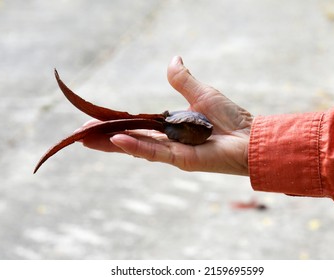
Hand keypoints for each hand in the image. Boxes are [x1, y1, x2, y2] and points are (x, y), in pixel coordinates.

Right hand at [81, 56, 252, 175]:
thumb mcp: (202, 93)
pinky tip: (116, 139)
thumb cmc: (230, 117)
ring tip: (87, 140)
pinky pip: (154, 151)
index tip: (96, 118)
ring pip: (137, 146)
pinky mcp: (181, 160)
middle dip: (106, 136)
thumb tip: (173, 59)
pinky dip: (135, 146)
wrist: (250, 136)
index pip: (138, 123)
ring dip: (112, 143)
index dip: (118, 121)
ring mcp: (173, 151)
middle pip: (132, 137)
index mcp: (171, 125)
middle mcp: (168, 139)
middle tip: (82, 134)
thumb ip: (183, 80)